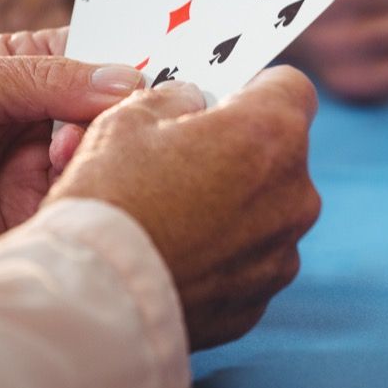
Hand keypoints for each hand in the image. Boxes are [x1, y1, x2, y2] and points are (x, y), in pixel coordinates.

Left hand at [0, 28, 144, 296]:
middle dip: (118, 114)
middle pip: (114, 111)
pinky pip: (84, 203)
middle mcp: (50, 116)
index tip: (164, 69)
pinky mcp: (39, 215)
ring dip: (100, 155)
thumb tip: (131, 80)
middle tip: (101, 121)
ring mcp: (47, 167)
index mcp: (35, 67)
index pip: (104, 58)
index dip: (135, 62)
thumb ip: (50, 79)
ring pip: (106, 157)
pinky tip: (73, 189)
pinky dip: (89, 196)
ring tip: (65, 156)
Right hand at [46, 66, 320, 350]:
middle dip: (241, 151)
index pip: (292, 88)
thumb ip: (175, 98)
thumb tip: (191, 103)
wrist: (92, 298)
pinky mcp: (260, 299)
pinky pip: (249, 263)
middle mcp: (295, 195)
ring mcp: (282, 252)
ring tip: (173, 216)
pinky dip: (222, 256)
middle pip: (280, 154)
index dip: (257, 88)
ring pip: (267, 211)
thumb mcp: (129, 118)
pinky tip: (175, 256)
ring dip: (234, 207)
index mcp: (271, 135)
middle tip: (185, 159)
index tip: (226, 99)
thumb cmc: (110, 197)